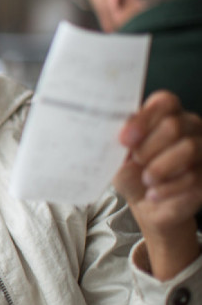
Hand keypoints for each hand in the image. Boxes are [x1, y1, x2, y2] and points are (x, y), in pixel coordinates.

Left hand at [116, 90, 201, 278]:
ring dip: (160, 167)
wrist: (145, 203)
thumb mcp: (117, 155)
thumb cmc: (131, 172)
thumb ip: (117, 141)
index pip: (165, 101)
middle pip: (174, 125)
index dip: (145, 118)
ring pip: (188, 148)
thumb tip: (111, 132)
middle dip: (148, 146)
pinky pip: (193, 176)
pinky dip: (167, 188)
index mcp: (165, 115)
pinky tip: (153, 194)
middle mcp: (190, 127)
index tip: (124, 139)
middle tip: (136, 160)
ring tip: (145, 178)